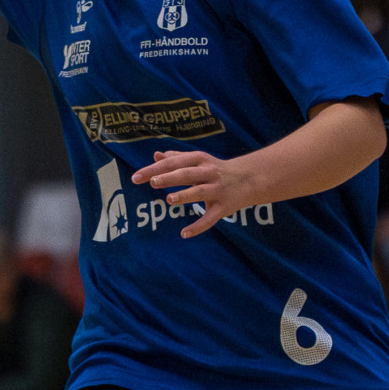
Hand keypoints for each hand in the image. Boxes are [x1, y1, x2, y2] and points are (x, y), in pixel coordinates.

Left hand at [135, 148, 264, 238]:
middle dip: (170, 177)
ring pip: (200, 192)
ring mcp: (218, 190)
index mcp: (199, 160)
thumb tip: (155, 155)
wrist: (250, 178)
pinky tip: (184, 234)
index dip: (155, 169)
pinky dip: (198, 226)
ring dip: (185, 196)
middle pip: (187, 174)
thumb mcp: (198, 160)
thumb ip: (176, 158)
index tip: (137, 177)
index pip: (174, 163)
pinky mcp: (225, 207)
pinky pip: (211, 218)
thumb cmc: (217, 169)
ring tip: (169, 200)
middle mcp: (209, 173)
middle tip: (152, 182)